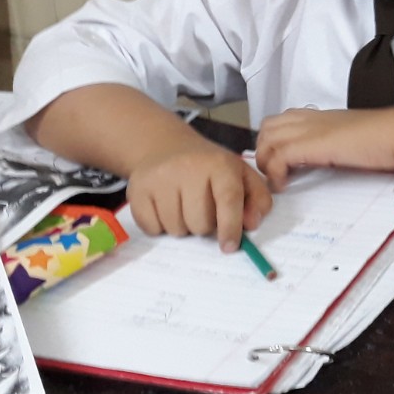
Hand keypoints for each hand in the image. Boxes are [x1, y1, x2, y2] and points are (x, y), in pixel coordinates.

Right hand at [127, 141, 271, 251]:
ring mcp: (160, 178)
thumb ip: (257, 198)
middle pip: (200, 222)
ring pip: (176, 229)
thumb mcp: (240, 174)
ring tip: (183, 205)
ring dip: (183, 226)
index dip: (231, 227)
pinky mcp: (137, 190)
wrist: (165, 147)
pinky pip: (152, 228)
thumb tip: (252, 223)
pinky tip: (164, 206)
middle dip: (205, 225)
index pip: (228, 199)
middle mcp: (188, 168)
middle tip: (202, 209)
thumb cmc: (209, 167)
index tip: (230, 247)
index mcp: (220, 164)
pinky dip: (160, 226)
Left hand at [254, 107, 393, 189]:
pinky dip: (274, 173)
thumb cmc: (385, 138)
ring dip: (266, 163)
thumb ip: (336, 143)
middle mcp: (310, 119)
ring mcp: (309, 130)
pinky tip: (284, 185)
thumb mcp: (352, 138)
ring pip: (267, 140)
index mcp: (321, 117)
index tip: (280, 163)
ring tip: (279, 181)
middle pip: (267, 128)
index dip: (274, 141)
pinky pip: (277, 157)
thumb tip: (332, 156)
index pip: (282, 121)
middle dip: (264, 151)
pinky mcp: (310, 145)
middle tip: (276, 173)